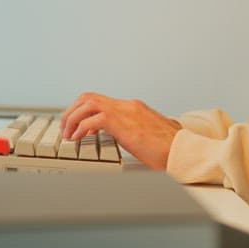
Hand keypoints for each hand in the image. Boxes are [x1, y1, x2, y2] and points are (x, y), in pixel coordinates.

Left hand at [60, 92, 181, 169]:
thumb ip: (141, 133)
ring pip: (87, 103)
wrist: (182, 150)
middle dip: (72, 111)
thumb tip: (136, 140)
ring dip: (72, 117)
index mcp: (135, 108)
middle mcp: (128, 106)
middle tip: (66, 127)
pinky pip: (91, 119)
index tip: (77, 125)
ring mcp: (125, 111)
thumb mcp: (152, 137)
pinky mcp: (121, 123)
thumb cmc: (172, 148)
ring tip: (67, 133)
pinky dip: (79, 126)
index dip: (84, 111)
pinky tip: (77, 138)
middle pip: (90, 97)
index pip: (102, 101)